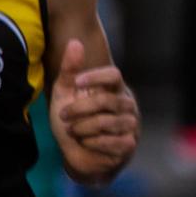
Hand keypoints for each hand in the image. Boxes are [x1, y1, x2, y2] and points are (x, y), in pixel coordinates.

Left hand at [52, 39, 137, 175]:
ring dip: (83, 128)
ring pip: (107, 122)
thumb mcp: (66, 95)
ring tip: (73, 131)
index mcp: (114, 90)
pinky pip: (112, 141)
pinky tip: (86, 142)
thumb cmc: (75, 121)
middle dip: (80, 109)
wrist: (79, 154)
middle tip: (63, 115)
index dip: (96, 77)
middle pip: (107, 100)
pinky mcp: (129, 144)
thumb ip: (70, 70)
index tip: (76, 83)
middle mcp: (127, 105)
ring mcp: (131, 125)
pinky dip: (93, 143)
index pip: (114, 75)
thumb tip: (75, 42)